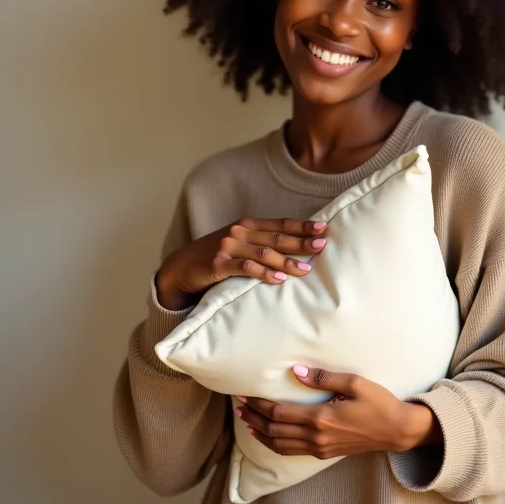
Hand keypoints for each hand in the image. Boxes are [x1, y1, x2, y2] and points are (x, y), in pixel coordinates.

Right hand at [155, 217, 326, 310]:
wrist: (181, 266)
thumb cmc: (215, 256)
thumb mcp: (238, 243)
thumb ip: (260, 242)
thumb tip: (293, 248)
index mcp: (247, 224)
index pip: (281, 224)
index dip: (302, 226)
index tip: (323, 228)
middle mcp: (239, 232)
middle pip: (276, 237)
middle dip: (300, 242)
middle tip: (321, 246)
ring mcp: (228, 247)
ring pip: (264, 253)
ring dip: (286, 261)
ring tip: (305, 269)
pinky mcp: (218, 264)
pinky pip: (245, 268)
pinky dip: (264, 273)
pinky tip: (278, 278)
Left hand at [234, 366, 442, 458]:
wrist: (397, 430)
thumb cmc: (379, 402)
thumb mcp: (354, 383)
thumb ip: (324, 378)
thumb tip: (295, 371)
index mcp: (321, 418)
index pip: (280, 413)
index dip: (260, 405)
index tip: (246, 395)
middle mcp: (316, 436)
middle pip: (275, 430)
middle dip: (254, 418)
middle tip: (238, 406)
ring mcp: (320, 448)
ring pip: (280, 445)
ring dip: (260, 433)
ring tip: (245, 421)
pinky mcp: (325, 452)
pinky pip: (292, 451)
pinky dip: (274, 444)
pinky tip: (267, 437)